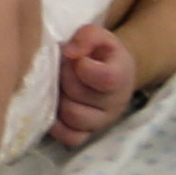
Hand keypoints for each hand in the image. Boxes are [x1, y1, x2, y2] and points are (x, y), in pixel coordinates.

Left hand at [49, 21, 137, 142]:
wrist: (111, 72)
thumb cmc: (102, 53)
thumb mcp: (99, 36)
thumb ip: (87, 36)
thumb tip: (69, 52)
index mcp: (122, 76)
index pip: (107, 78)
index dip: (84, 67)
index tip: (78, 59)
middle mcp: (115, 103)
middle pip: (79, 96)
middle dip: (64, 78)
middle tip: (62, 69)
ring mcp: (102, 122)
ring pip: (72, 116)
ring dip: (58, 98)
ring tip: (58, 86)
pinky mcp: (88, 135)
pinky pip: (71, 138)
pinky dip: (58, 125)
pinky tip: (54, 107)